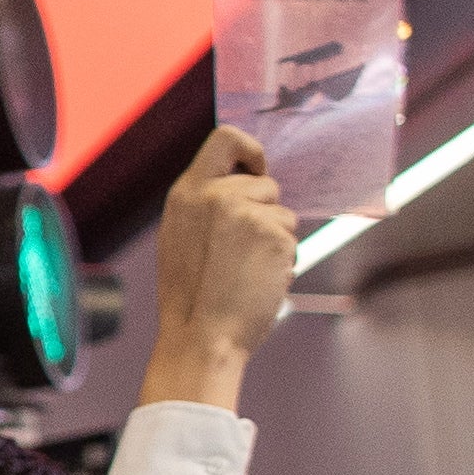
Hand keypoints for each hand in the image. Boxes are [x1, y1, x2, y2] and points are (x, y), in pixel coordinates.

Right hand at [143, 129, 296, 407]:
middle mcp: (215, 195)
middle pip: (265, 182)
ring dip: (275, 241)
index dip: (250, 149)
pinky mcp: (272, 235)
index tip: (257, 170)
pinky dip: (282, 262)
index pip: (225, 137)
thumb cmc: (192, 297)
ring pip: (282, 214)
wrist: (201, 337)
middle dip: (265, 213)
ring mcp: (245, 213)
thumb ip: (206, 205)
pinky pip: (292, 239)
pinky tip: (258, 282)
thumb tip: (245, 183)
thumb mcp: (181, 236)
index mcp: (186, 193)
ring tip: (245, 271)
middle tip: (242, 251)